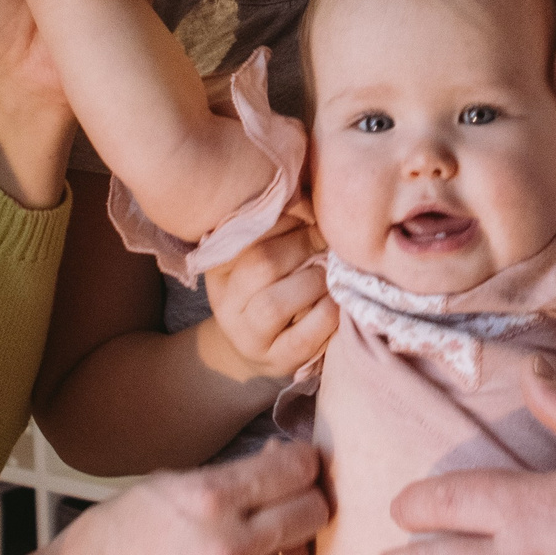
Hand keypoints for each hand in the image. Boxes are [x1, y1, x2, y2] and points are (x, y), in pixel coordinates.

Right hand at [0, 440, 328, 554]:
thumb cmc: (110, 542)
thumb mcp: (163, 486)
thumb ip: (226, 477)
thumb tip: (279, 461)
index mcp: (208, 498)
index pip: (296, 469)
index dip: (303, 462)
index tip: (301, 465)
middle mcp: (229, 547)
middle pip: (313, 512)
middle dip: (304, 501)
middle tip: (288, 502)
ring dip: (276, 551)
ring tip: (237, 550)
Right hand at [203, 216, 338, 381]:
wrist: (259, 347)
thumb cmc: (269, 288)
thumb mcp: (261, 255)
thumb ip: (278, 228)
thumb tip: (309, 194)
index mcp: (219, 266)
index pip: (245, 233)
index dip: (283, 218)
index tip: (309, 211)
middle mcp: (225, 302)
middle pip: (261, 264)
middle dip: (302, 245)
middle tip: (325, 237)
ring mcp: (247, 336)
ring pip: (274, 304)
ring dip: (312, 282)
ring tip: (328, 273)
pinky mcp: (275, 360)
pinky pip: (302, 337)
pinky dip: (325, 315)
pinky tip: (335, 302)